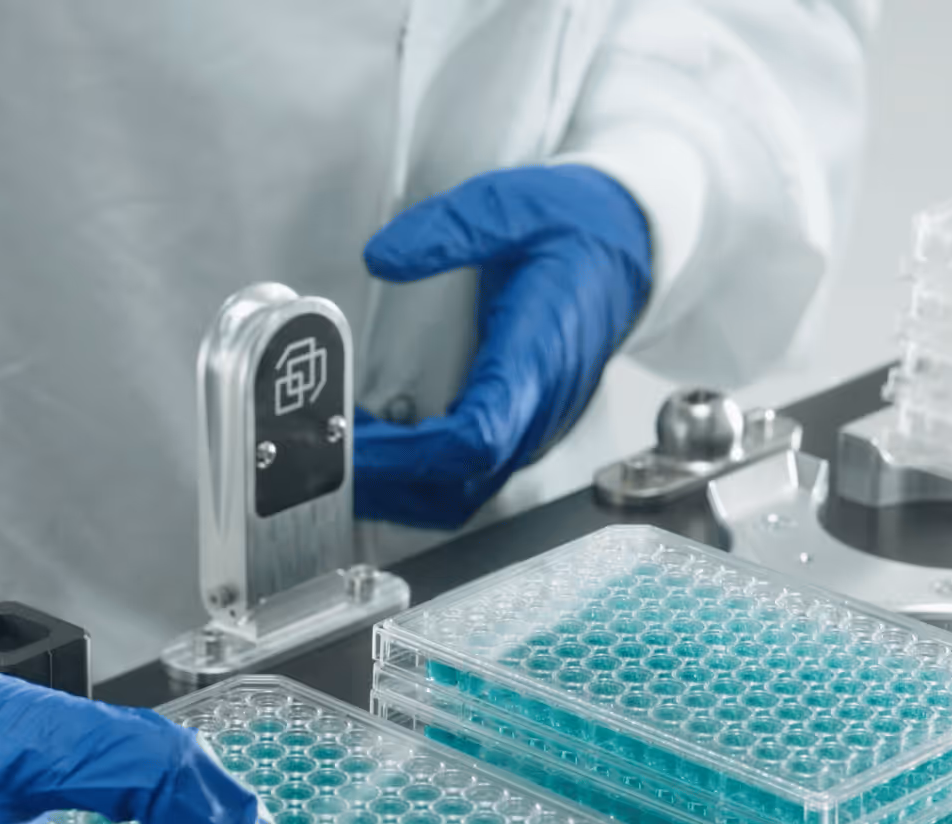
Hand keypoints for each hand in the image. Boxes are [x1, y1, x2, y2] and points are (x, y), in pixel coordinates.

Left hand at [354, 164, 651, 528]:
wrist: (629, 245)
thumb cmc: (574, 227)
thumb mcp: (510, 203)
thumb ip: (448, 230)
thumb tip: (382, 257)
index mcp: (537, 356)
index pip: (477, 436)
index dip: (409, 453)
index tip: (352, 441)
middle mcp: (539, 407)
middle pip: (460, 483)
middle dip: (387, 483)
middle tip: (321, 455)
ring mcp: (534, 425)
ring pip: (464, 491)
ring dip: (399, 489)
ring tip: (340, 456)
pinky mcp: (524, 429)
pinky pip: (470, 477)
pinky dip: (418, 476)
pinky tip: (378, 447)